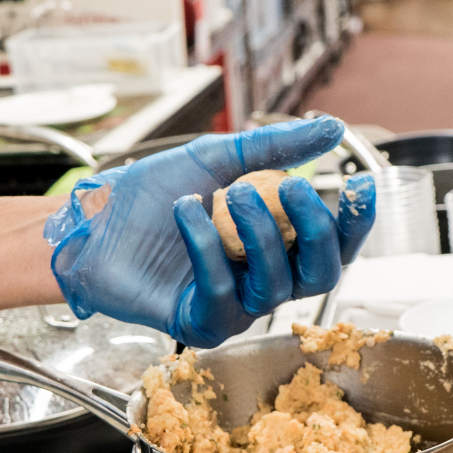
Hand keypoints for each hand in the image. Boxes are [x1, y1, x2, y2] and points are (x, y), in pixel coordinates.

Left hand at [43, 117, 376, 346]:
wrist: (92, 221)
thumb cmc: (148, 197)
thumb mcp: (216, 157)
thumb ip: (274, 146)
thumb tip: (332, 130)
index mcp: (276, 244)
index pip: (334, 245)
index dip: (353, 221)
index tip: (360, 185)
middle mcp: (262, 280)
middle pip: (321, 275)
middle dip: (315, 229)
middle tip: (290, 187)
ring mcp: (234, 306)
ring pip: (275, 286)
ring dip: (259, 233)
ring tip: (227, 192)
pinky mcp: (200, 322)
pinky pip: (222, 292)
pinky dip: (207, 246)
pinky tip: (186, 209)